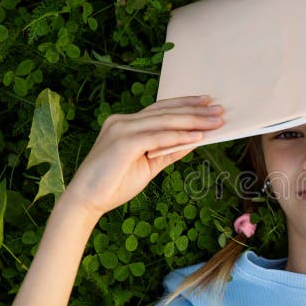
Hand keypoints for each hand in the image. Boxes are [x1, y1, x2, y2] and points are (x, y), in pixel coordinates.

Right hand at [62, 95, 224, 217]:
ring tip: (215, 121)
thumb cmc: (114, 185)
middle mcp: (122, 121)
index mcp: (126, 124)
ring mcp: (121, 129)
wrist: (85, 201)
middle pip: (165, 112)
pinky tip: (197, 136)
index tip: (207, 104)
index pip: (160, 109)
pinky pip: (157, 137)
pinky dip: (179, 136)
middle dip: (195, 111)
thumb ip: (169, 151)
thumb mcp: (149, 165)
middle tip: (220, 110)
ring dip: (193, 121)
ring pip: (164, 121)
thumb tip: (194, 140)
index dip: (185, 105)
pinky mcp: (123, 142)